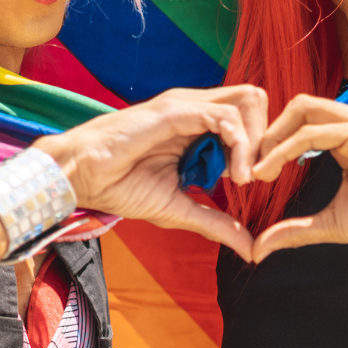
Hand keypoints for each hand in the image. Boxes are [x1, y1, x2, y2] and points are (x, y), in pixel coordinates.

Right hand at [34, 85, 267, 260]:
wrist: (82, 178)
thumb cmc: (121, 187)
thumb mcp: (179, 209)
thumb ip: (216, 223)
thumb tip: (251, 249)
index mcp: (197, 125)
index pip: (249, 115)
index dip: (260, 145)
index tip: (254, 182)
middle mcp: (196, 108)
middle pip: (255, 99)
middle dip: (266, 137)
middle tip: (256, 176)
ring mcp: (186, 105)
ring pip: (248, 101)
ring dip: (256, 142)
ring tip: (244, 178)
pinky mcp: (174, 110)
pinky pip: (224, 116)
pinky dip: (239, 145)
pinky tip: (233, 177)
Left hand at [250, 95, 347, 262]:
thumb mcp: (334, 224)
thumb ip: (297, 229)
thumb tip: (259, 247)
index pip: (300, 120)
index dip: (272, 140)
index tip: (251, 172)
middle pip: (297, 106)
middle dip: (266, 132)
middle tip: (247, 166)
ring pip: (302, 110)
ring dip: (270, 138)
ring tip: (254, 171)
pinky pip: (314, 131)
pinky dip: (284, 149)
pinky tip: (268, 172)